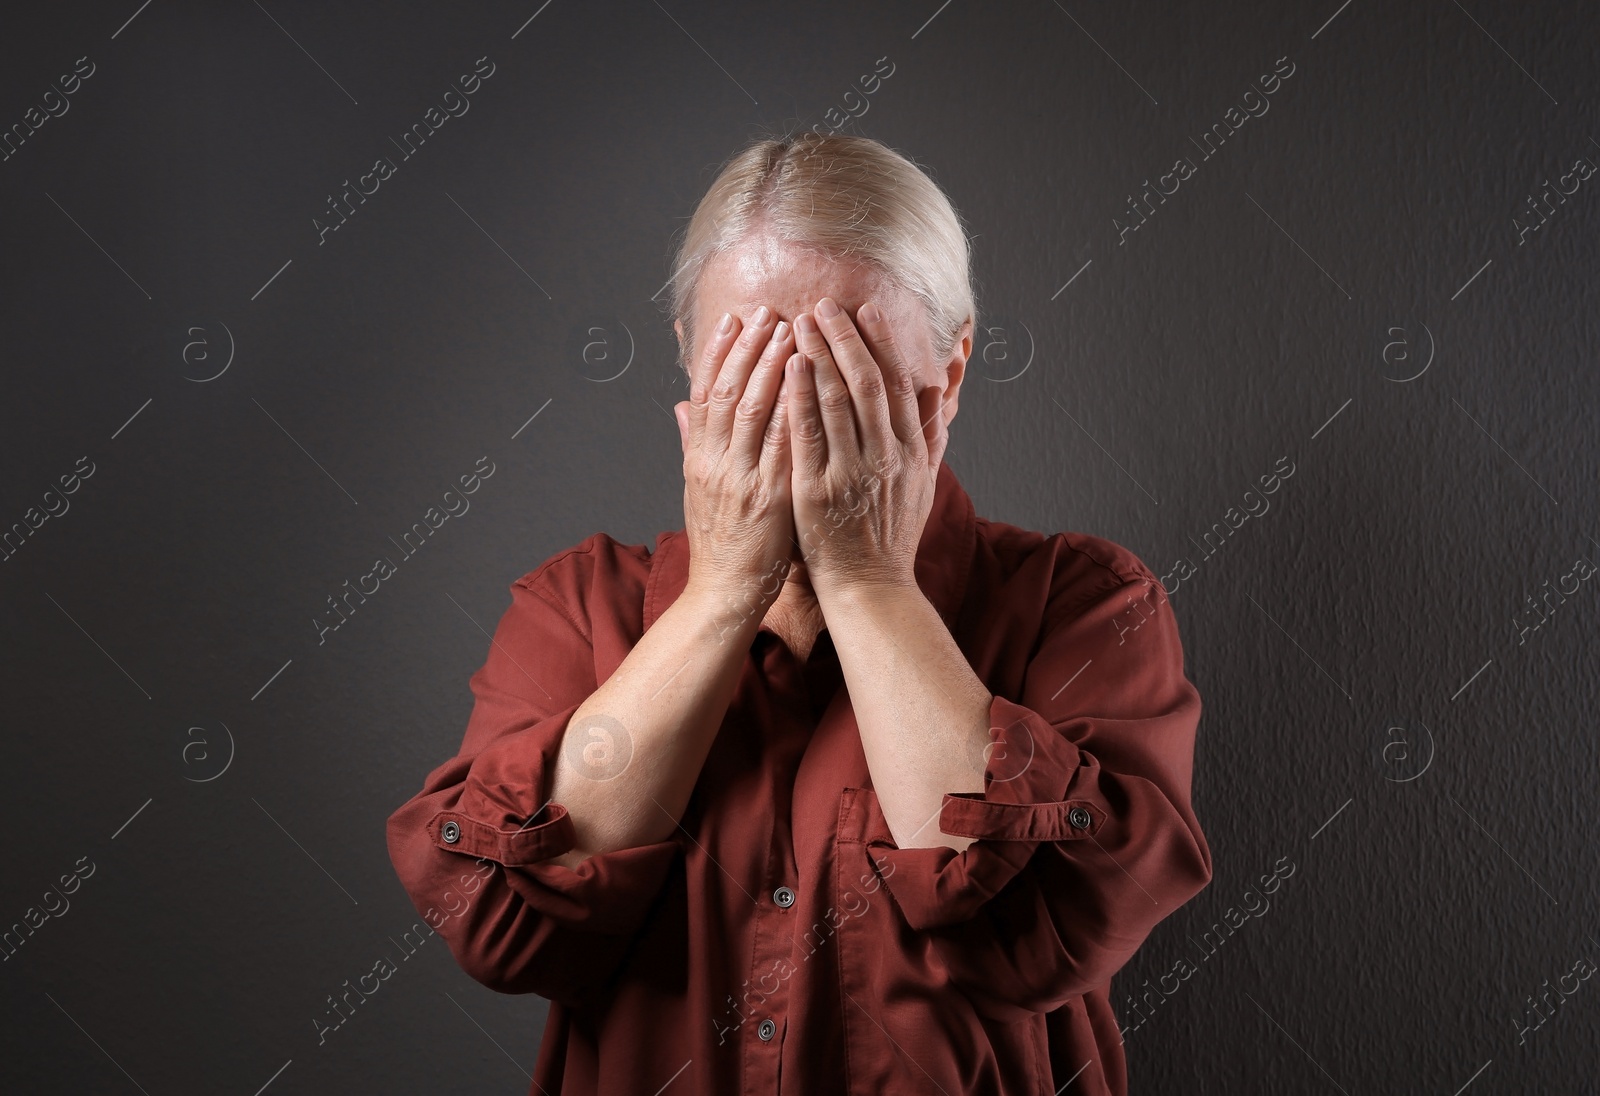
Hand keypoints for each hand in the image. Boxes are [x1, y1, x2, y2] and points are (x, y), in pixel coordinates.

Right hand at [675, 306, 797, 610]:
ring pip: (753, 410)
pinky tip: (809, 382)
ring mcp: (741, 479)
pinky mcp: (769, 499)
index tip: (734, 318)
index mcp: (699, 457)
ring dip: (772, 366)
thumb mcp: (699, 488)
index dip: (719, 352)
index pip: (706, 391)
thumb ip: (694, 442)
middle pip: (729, 391)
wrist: (723, 593)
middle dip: (750, 347)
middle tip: (770, 311)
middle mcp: (715, 463)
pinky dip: (794, 409)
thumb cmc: (721, 543)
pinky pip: (783, 445)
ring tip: (790, 330)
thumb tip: (682, 404)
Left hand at [785, 297, 945, 600]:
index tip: (867, 311)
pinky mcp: (818, 491)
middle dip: (846, 339)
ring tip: (801, 321)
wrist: (870, 588)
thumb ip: (930, 435)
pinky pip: (808, 435)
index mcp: (910, 452)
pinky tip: (790, 366)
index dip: (883, 344)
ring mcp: (851, 473)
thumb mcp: (923, 483)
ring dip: (819, 356)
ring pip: (837, 401)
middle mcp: (885, 457)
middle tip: (826, 304)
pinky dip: (800, 396)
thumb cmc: (891, 536)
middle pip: (868, 384)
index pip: (899, 385)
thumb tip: (940, 392)